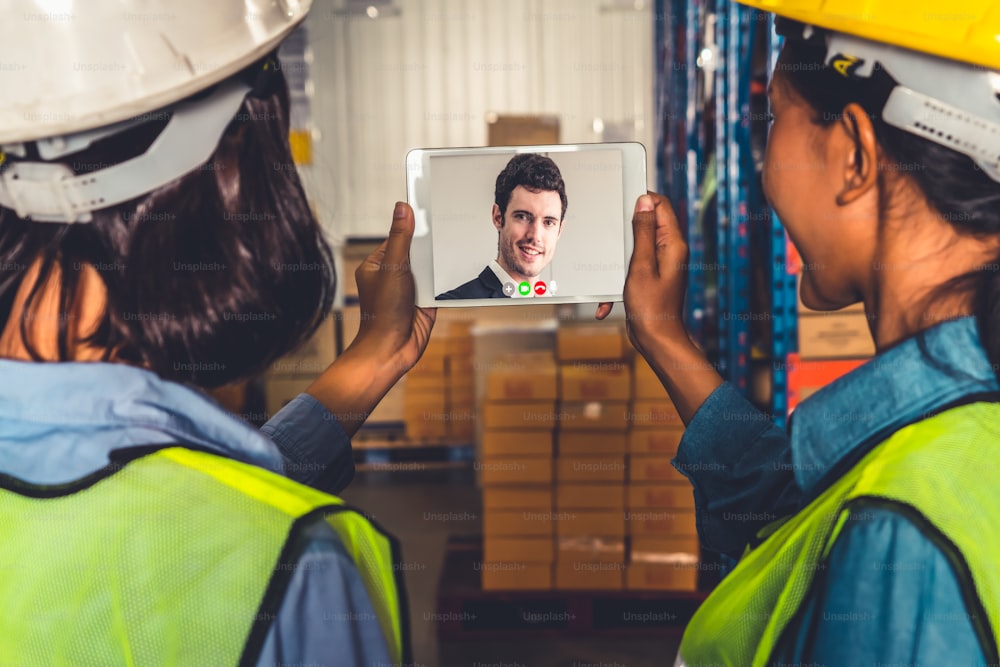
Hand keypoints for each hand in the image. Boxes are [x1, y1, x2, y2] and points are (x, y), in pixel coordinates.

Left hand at [305, 202, 435, 436]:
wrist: (392, 350)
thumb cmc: (382, 313)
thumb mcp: (392, 267)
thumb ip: (401, 238)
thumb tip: (403, 208)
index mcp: (377, 264)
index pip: (398, 237)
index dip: (414, 226)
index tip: (430, 209)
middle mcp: (393, 275)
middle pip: (417, 251)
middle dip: (430, 245)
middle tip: (448, 227)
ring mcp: (410, 289)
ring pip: (430, 267)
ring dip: (439, 263)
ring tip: (456, 245)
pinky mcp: (425, 301)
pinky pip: (439, 284)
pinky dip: (447, 280)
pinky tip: (459, 269)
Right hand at [595, 192, 720, 423]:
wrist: (656, 340)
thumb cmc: (651, 307)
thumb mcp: (641, 266)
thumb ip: (643, 232)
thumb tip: (645, 202)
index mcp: (673, 244)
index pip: (660, 206)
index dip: (642, 202)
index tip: (622, 209)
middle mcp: (670, 251)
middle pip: (646, 226)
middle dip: (625, 234)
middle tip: (615, 247)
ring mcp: (660, 265)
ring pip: (635, 248)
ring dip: (619, 262)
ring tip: (613, 278)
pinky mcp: (650, 278)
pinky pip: (632, 269)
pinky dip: (619, 281)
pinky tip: (609, 301)